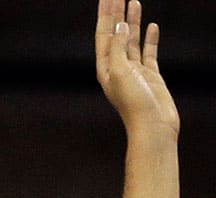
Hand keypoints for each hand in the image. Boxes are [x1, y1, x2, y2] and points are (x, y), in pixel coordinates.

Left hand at [95, 0, 178, 137]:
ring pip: (132, 39)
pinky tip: (151, 26)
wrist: (153, 126)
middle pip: (116, 34)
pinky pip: (148, 51)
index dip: (105, 14)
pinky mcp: (150, 74)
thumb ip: (118, 49)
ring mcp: (134, 70)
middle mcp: (117, 67)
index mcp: (105, 67)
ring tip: (134, 2)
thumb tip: (119, 27)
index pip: (104, 34)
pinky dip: (149, 37)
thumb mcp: (120, 72)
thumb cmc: (134, 103)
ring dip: (132, 21)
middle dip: (116, 13)